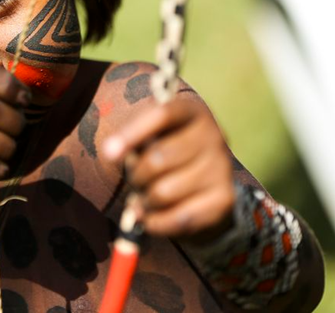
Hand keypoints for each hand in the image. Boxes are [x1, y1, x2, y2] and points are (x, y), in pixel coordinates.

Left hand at [102, 97, 234, 240]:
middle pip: (158, 158)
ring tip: (146, 198)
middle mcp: (214, 136)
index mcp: (192, 111)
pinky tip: (151, 219)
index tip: (109, 153)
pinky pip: (179, 218)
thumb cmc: (166, 151)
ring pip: (164, 192)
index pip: (162, 115)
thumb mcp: (150, 135)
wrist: (203, 183)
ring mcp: (222, 168)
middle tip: (135, 181)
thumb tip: (112, 151)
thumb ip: (132, 139)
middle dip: (136, 175)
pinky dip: (156, 223)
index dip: (132, 133)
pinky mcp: (225, 199)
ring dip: (145, 201)